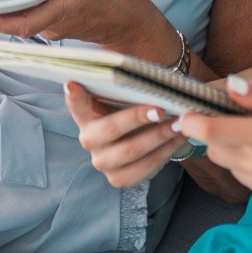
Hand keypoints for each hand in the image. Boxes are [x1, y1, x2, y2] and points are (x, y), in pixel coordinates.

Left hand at [0, 0, 169, 56]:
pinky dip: (15, 10)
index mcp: (63, 9)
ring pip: (20, 22)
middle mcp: (54, 24)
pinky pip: (29, 20)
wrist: (134, 26)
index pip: (24, 23)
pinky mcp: (54, 27)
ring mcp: (53, 29)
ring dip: (1, 11)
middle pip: (14, 24)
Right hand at [63, 82, 188, 186]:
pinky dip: (165, 153)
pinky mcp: (117, 178)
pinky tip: (178, 139)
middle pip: (111, 129)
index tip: (73, 84)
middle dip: (137, 118)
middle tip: (160, 110)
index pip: (76, 103)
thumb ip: (124, 86)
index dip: (74, 96)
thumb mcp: (124, 96)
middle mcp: (89, 139)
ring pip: (131, 151)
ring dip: (158, 137)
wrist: (139, 138)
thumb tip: (138, 74)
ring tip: (179, 124)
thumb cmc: (130, 109)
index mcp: (85, 114)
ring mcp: (101, 161)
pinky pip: (143, 169)